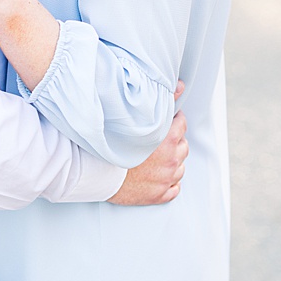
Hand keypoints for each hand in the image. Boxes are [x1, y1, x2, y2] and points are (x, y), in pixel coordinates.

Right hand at [109, 84, 187, 206]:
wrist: (97, 173)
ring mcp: (165, 179)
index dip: (174, 121)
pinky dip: (169, 184)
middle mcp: (171, 160)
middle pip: (183, 147)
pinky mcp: (157, 196)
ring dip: (172, 163)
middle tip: (159, 141)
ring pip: (180, 169)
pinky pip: (173, 190)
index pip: (182, 125)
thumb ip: (165, 100)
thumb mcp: (140, 118)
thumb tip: (180, 85)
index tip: (166, 122)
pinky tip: (159, 178)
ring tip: (156, 160)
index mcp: (168, 140)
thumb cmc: (113, 143)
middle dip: (174, 143)